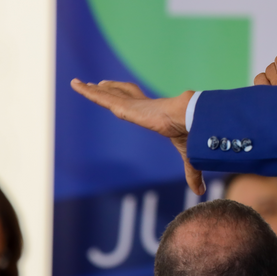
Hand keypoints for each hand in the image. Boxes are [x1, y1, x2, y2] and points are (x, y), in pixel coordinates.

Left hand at [70, 80, 204, 195]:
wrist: (189, 120)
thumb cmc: (189, 133)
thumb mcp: (186, 155)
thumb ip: (190, 172)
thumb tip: (199, 192)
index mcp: (154, 113)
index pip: (137, 102)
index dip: (129, 96)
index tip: (123, 94)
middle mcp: (141, 105)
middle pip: (121, 93)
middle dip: (110, 88)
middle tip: (98, 84)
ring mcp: (131, 105)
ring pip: (107, 94)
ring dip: (93, 89)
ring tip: (79, 84)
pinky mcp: (124, 107)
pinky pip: (101, 98)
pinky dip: (87, 92)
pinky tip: (77, 86)